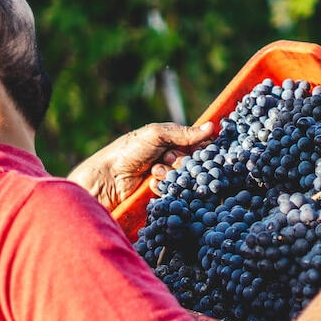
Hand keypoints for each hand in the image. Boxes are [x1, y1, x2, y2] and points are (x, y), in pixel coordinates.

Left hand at [68, 120, 214, 210]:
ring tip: (153, 170)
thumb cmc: (129, 150)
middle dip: (181, 160)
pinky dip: (163, 186)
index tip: (199, 149)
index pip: (197, 144)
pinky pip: (174, 191)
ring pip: (184, 178)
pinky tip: (150, 183)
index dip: (200, 147)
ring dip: (170, 173)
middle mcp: (171, 158)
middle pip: (193, 162)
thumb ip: (183, 132)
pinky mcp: (161, 193)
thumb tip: (211, 126)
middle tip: (166, 158)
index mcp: (171, 141)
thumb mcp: (156, 135)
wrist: (108, 176)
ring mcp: (166, 176)